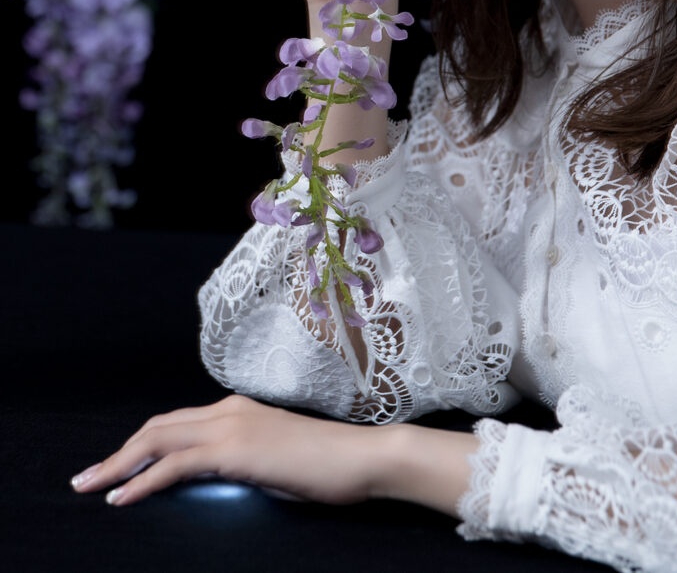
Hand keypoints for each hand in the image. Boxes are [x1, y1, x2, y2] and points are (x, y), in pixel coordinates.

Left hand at [71, 395, 377, 506]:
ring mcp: (232, 427)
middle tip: (85, 478)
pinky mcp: (235, 450)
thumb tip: (217, 483)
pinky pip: (174, 464)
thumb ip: (244, 462)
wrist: (361, 458)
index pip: (176, 423)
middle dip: (117, 453)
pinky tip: (122, 497)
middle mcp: (231, 410)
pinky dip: (141, 481)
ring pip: (157, 440)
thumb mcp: (276, 460)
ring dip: (117, 464)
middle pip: (157, 427)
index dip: (139, 444)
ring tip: (90, 486)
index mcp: (240, 409)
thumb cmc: (328, 464)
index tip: (113, 467)